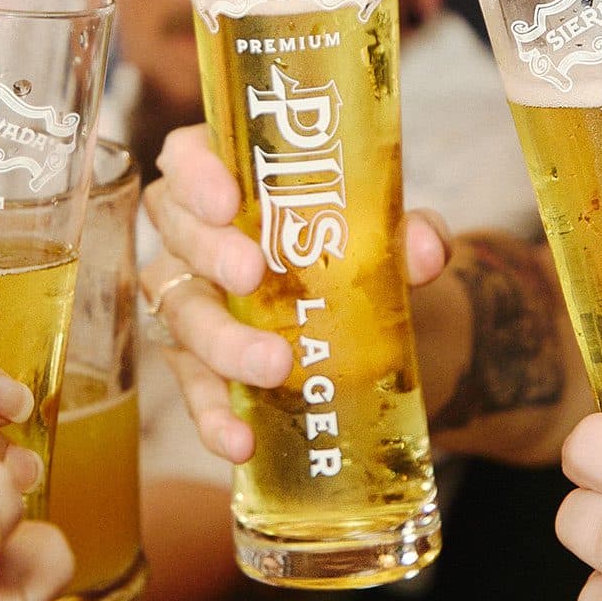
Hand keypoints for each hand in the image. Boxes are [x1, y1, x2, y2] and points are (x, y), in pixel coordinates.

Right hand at [141, 123, 449, 461]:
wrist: (384, 332)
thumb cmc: (363, 259)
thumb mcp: (390, 241)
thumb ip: (409, 235)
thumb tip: (424, 251)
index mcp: (233, 182)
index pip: (187, 158)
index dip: (195, 174)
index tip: (226, 199)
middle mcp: (196, 238)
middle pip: (177, 233)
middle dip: (210, 252)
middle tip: (253, 274)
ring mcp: (191, 304)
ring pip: (184, 316)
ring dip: (223, 343)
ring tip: (274, 366)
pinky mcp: (197, 367)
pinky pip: (195, 391)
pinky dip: (213, 418)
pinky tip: (240, 441)